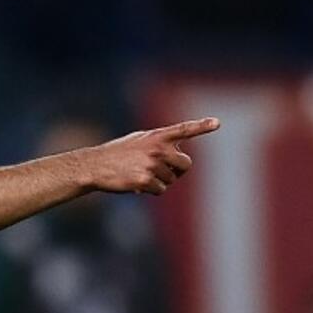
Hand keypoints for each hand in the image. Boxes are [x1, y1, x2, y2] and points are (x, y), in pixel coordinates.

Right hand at [86, 117, 219, 194]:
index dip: (201, 126)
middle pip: (186, 165)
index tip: (217, 123)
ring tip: (139, 174)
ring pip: (171, 180)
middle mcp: (158, 149)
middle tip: (162, 171)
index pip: (184, 129)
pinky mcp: (145, 180)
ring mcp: (152, 165)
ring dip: (159, 181)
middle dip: (178, 171)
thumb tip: (178, 154)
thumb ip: (160, 142)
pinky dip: (150, 190)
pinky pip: (160, 190)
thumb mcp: (139, 140)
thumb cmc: (117, 153)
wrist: (95, 166)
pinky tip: (136, 184)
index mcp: (157, 136)